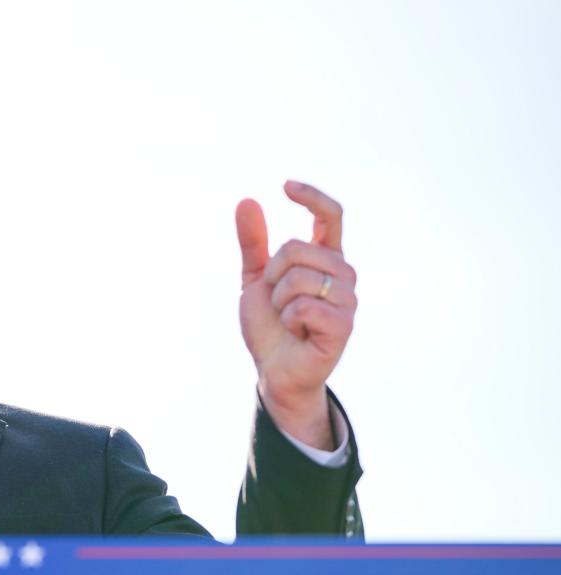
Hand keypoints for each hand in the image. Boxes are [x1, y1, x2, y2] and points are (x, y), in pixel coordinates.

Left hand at [236, 181, 356, 448]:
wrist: (274, 369)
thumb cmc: (270, 325)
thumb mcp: (255, 280)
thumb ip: (253, 243)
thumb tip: (247, 200)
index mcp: (325, 258)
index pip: (330, 215)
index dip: (312, 196)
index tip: (285, 186)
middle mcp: (343, 274)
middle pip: (297, 248)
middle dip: (273, 274)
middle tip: (277, 300)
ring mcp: (347, 299)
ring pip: (300, 277)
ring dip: (280, 300)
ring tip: (289, 318)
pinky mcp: (344, 324)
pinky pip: (304, 306)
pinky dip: (288, 320)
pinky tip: (297, 331)